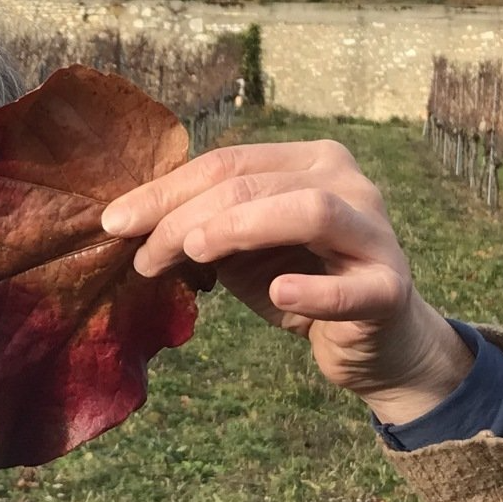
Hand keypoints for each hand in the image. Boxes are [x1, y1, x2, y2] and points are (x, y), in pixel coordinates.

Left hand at [101, 139, 472, 423]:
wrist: (373, 340)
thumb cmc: (300, 280)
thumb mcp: (241, 250)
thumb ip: (200, 228)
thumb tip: (126, 223)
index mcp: (309, 161)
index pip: (227, 162)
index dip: (166, 190)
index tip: (113, 222)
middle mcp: (348, 182)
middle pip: (255, 184)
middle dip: (186, 217)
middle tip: (142, 257)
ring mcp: (375, 232)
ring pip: (308, 210)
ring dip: (240, 229)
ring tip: (194, 253)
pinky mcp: (389, 288)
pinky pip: (351, 287)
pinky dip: (313, 289)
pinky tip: (278, 292)